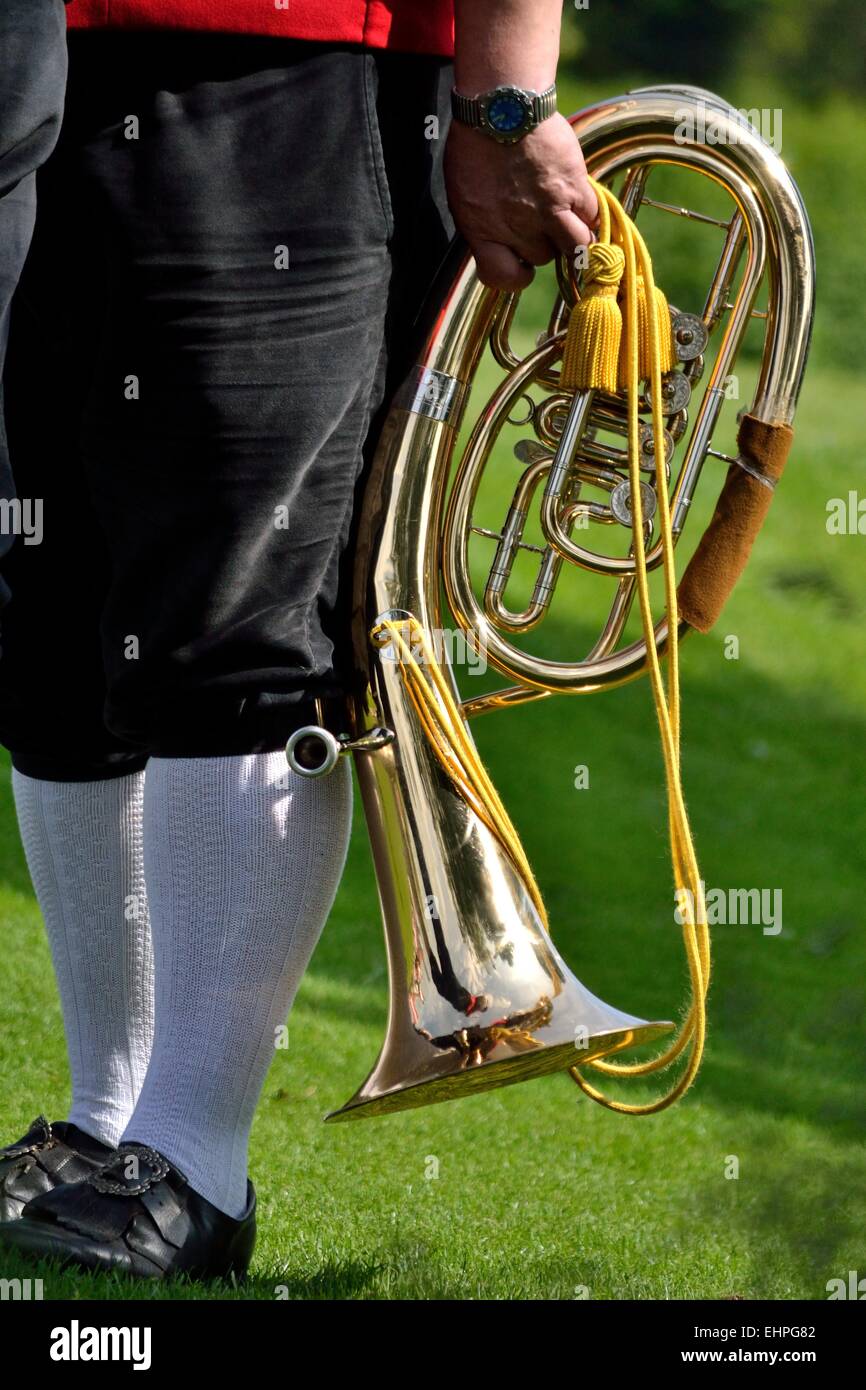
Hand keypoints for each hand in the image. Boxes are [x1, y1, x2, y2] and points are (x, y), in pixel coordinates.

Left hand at [444, 112, 598, 291]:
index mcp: (483, 231)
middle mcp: (517, 228)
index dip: (514, 275)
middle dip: (543, 244)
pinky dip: (589, 213)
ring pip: (576, 247)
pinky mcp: (573, 187)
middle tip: (541, 224)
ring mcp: (548, 210)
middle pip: (542, 258)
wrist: (500, 105)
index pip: (503, 278)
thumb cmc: (474, 144)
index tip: (518, 264)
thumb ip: (483, 223)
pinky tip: (580, 202)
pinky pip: (591, 216)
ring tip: (571, 226)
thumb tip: (500, 241)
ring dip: (575, 239)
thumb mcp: (465, 193)